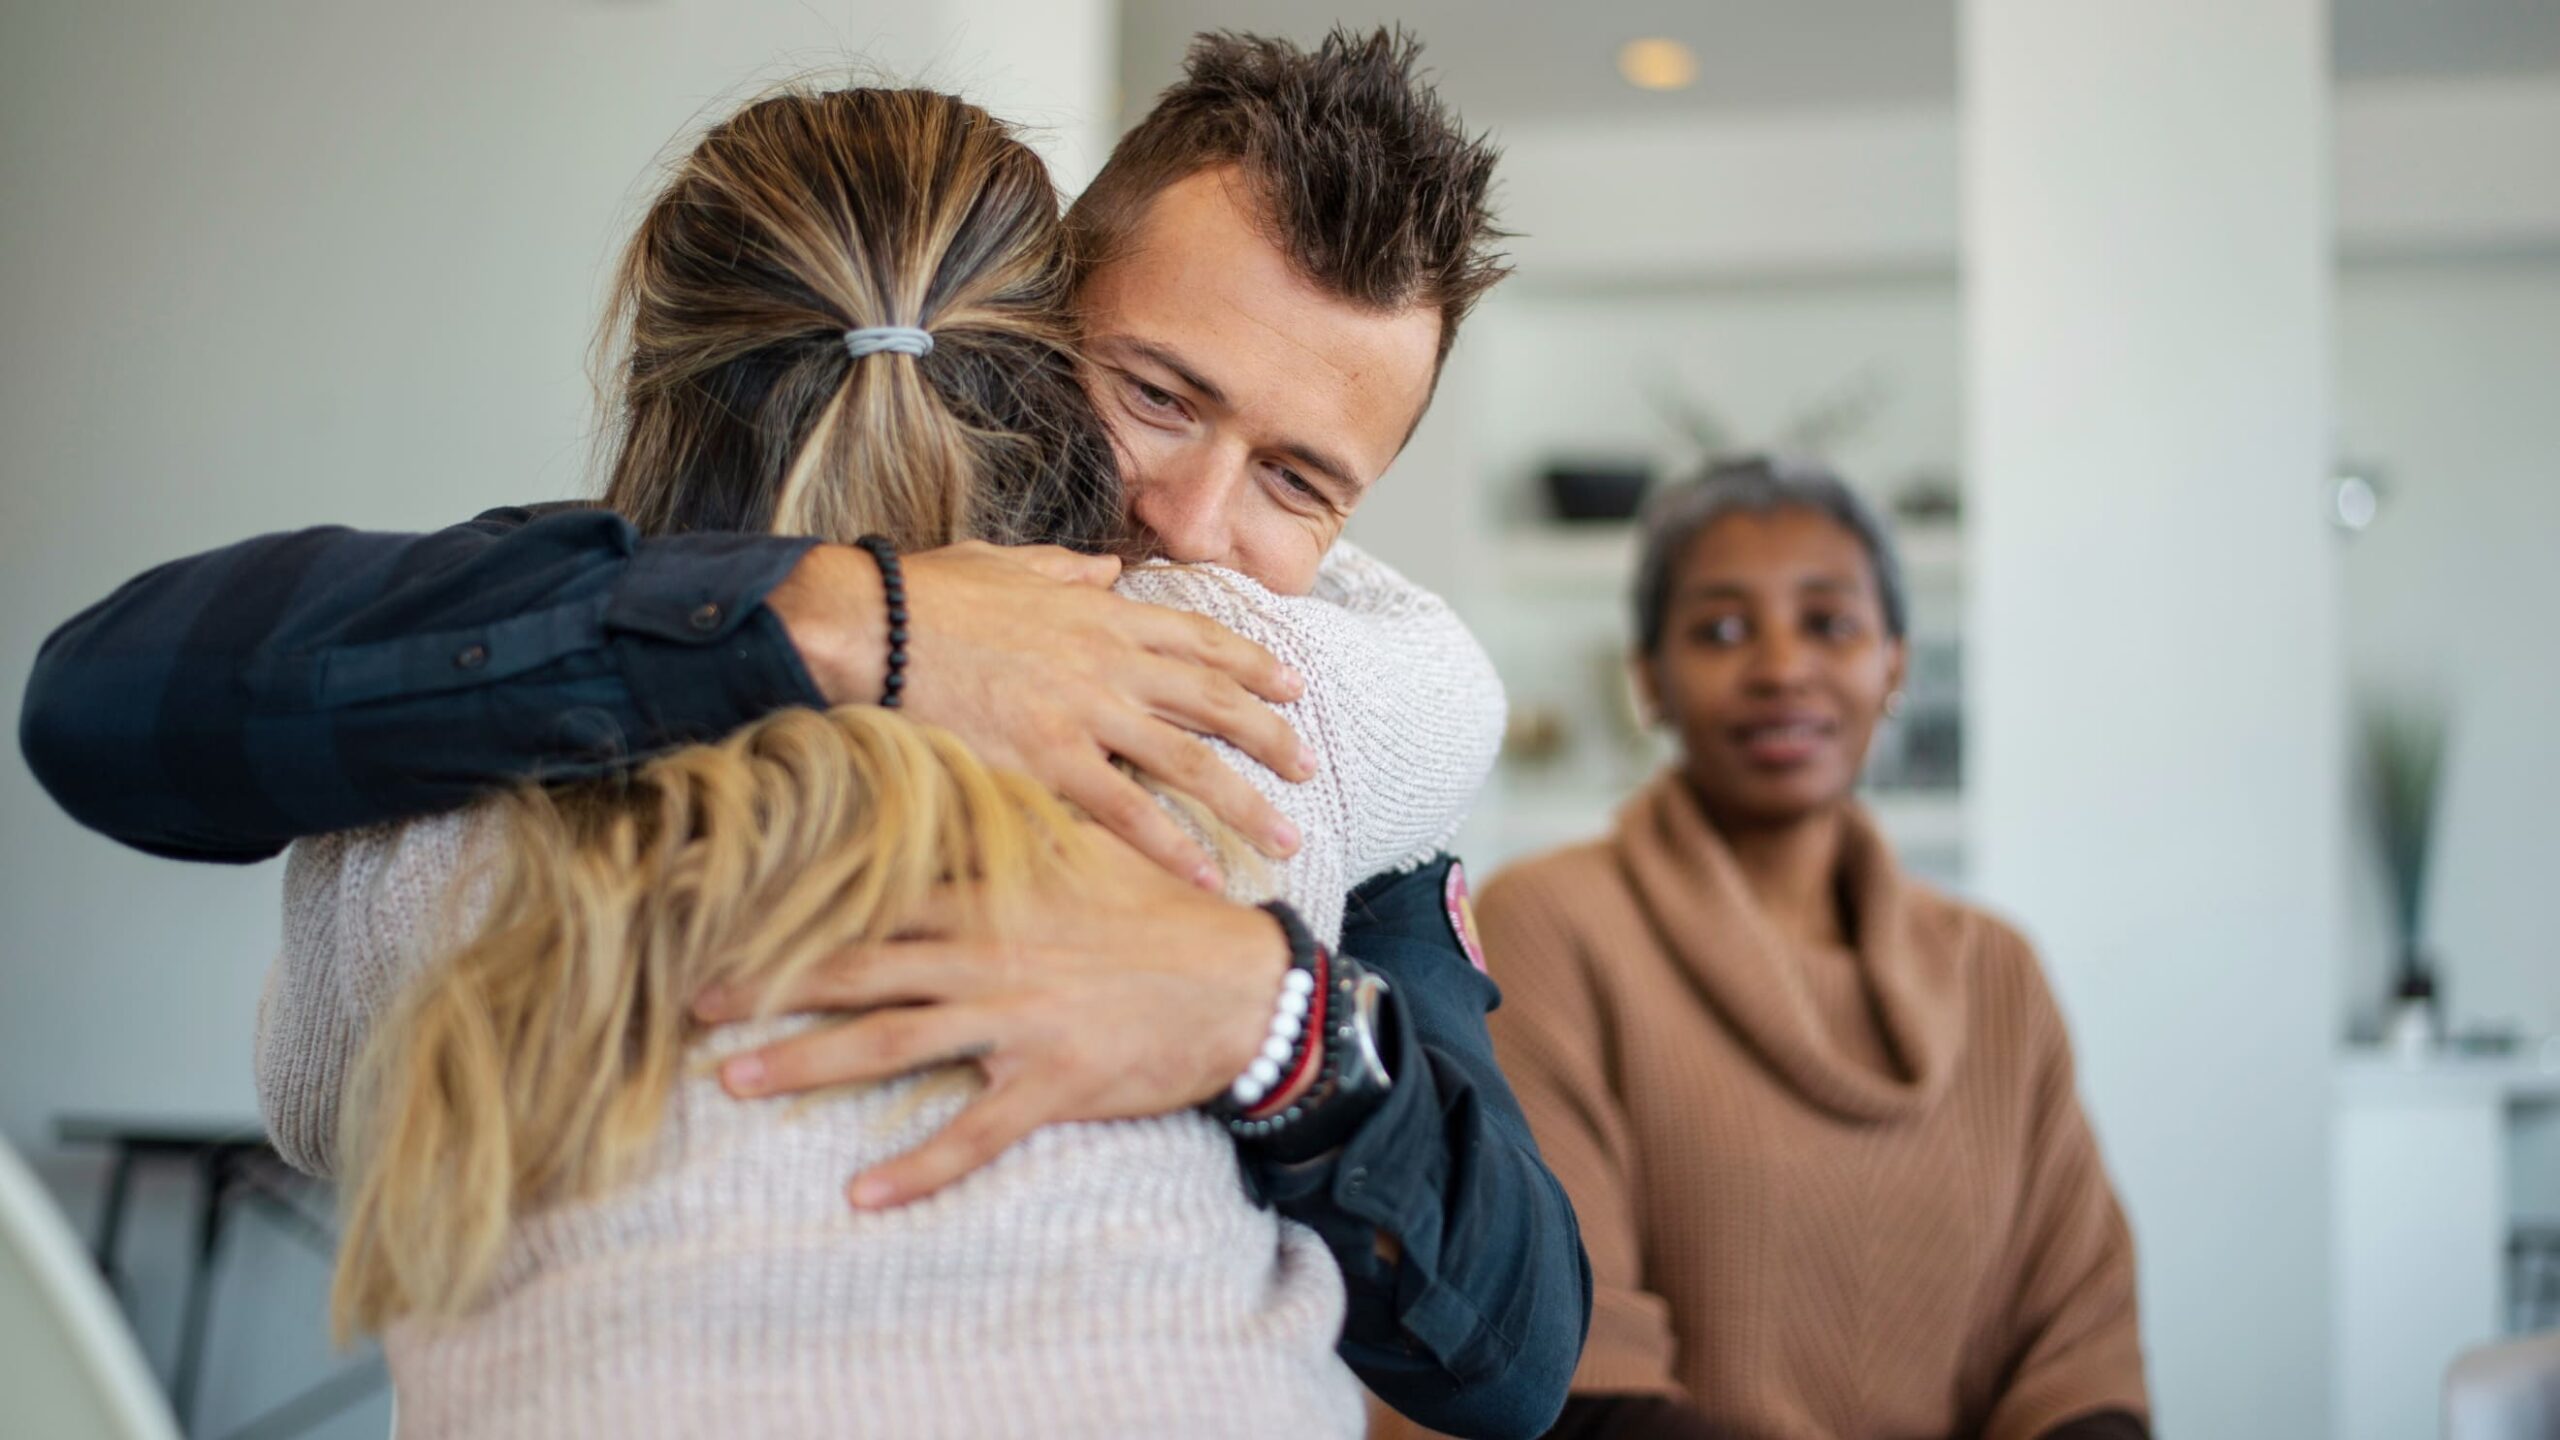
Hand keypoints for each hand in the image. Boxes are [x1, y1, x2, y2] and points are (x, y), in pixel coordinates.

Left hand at [694, 825, 1288, 1207]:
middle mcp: (989, 954)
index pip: (875, 893)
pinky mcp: (1052, 1083)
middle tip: (690, 1002)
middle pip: (859, 967)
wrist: (1241, 985)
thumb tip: (959, 780)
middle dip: (769, 984)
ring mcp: (1017, 1020)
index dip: (797, 900)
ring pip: (893, 1044)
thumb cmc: (1160, 916)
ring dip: (809, 1065)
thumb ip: (1016, 826)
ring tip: (735, 1083)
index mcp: (992, 896)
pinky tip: (863, 1195)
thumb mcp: (1087, 852)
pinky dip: (917, 1168)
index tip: (724, 906)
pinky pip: (972, 1135)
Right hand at [767, 540, 1312, 884]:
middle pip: (1214, 700)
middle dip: (1270, 734)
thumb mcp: (1006, 563)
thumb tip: (1104, 569)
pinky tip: (1206, 876)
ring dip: (1245, 801)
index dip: (1251, 663)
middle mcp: (1109, 662)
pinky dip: (1172, 847)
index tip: (1290, 685)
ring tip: (1287, 835)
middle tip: (1307, 767)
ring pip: (1190, 760)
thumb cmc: (925, 595)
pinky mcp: (1050, 761)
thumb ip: (1064, 570)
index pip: (1197, 638)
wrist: (872, 626)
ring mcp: (1085, 713)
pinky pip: (1127, 813)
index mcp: (1100, 614)